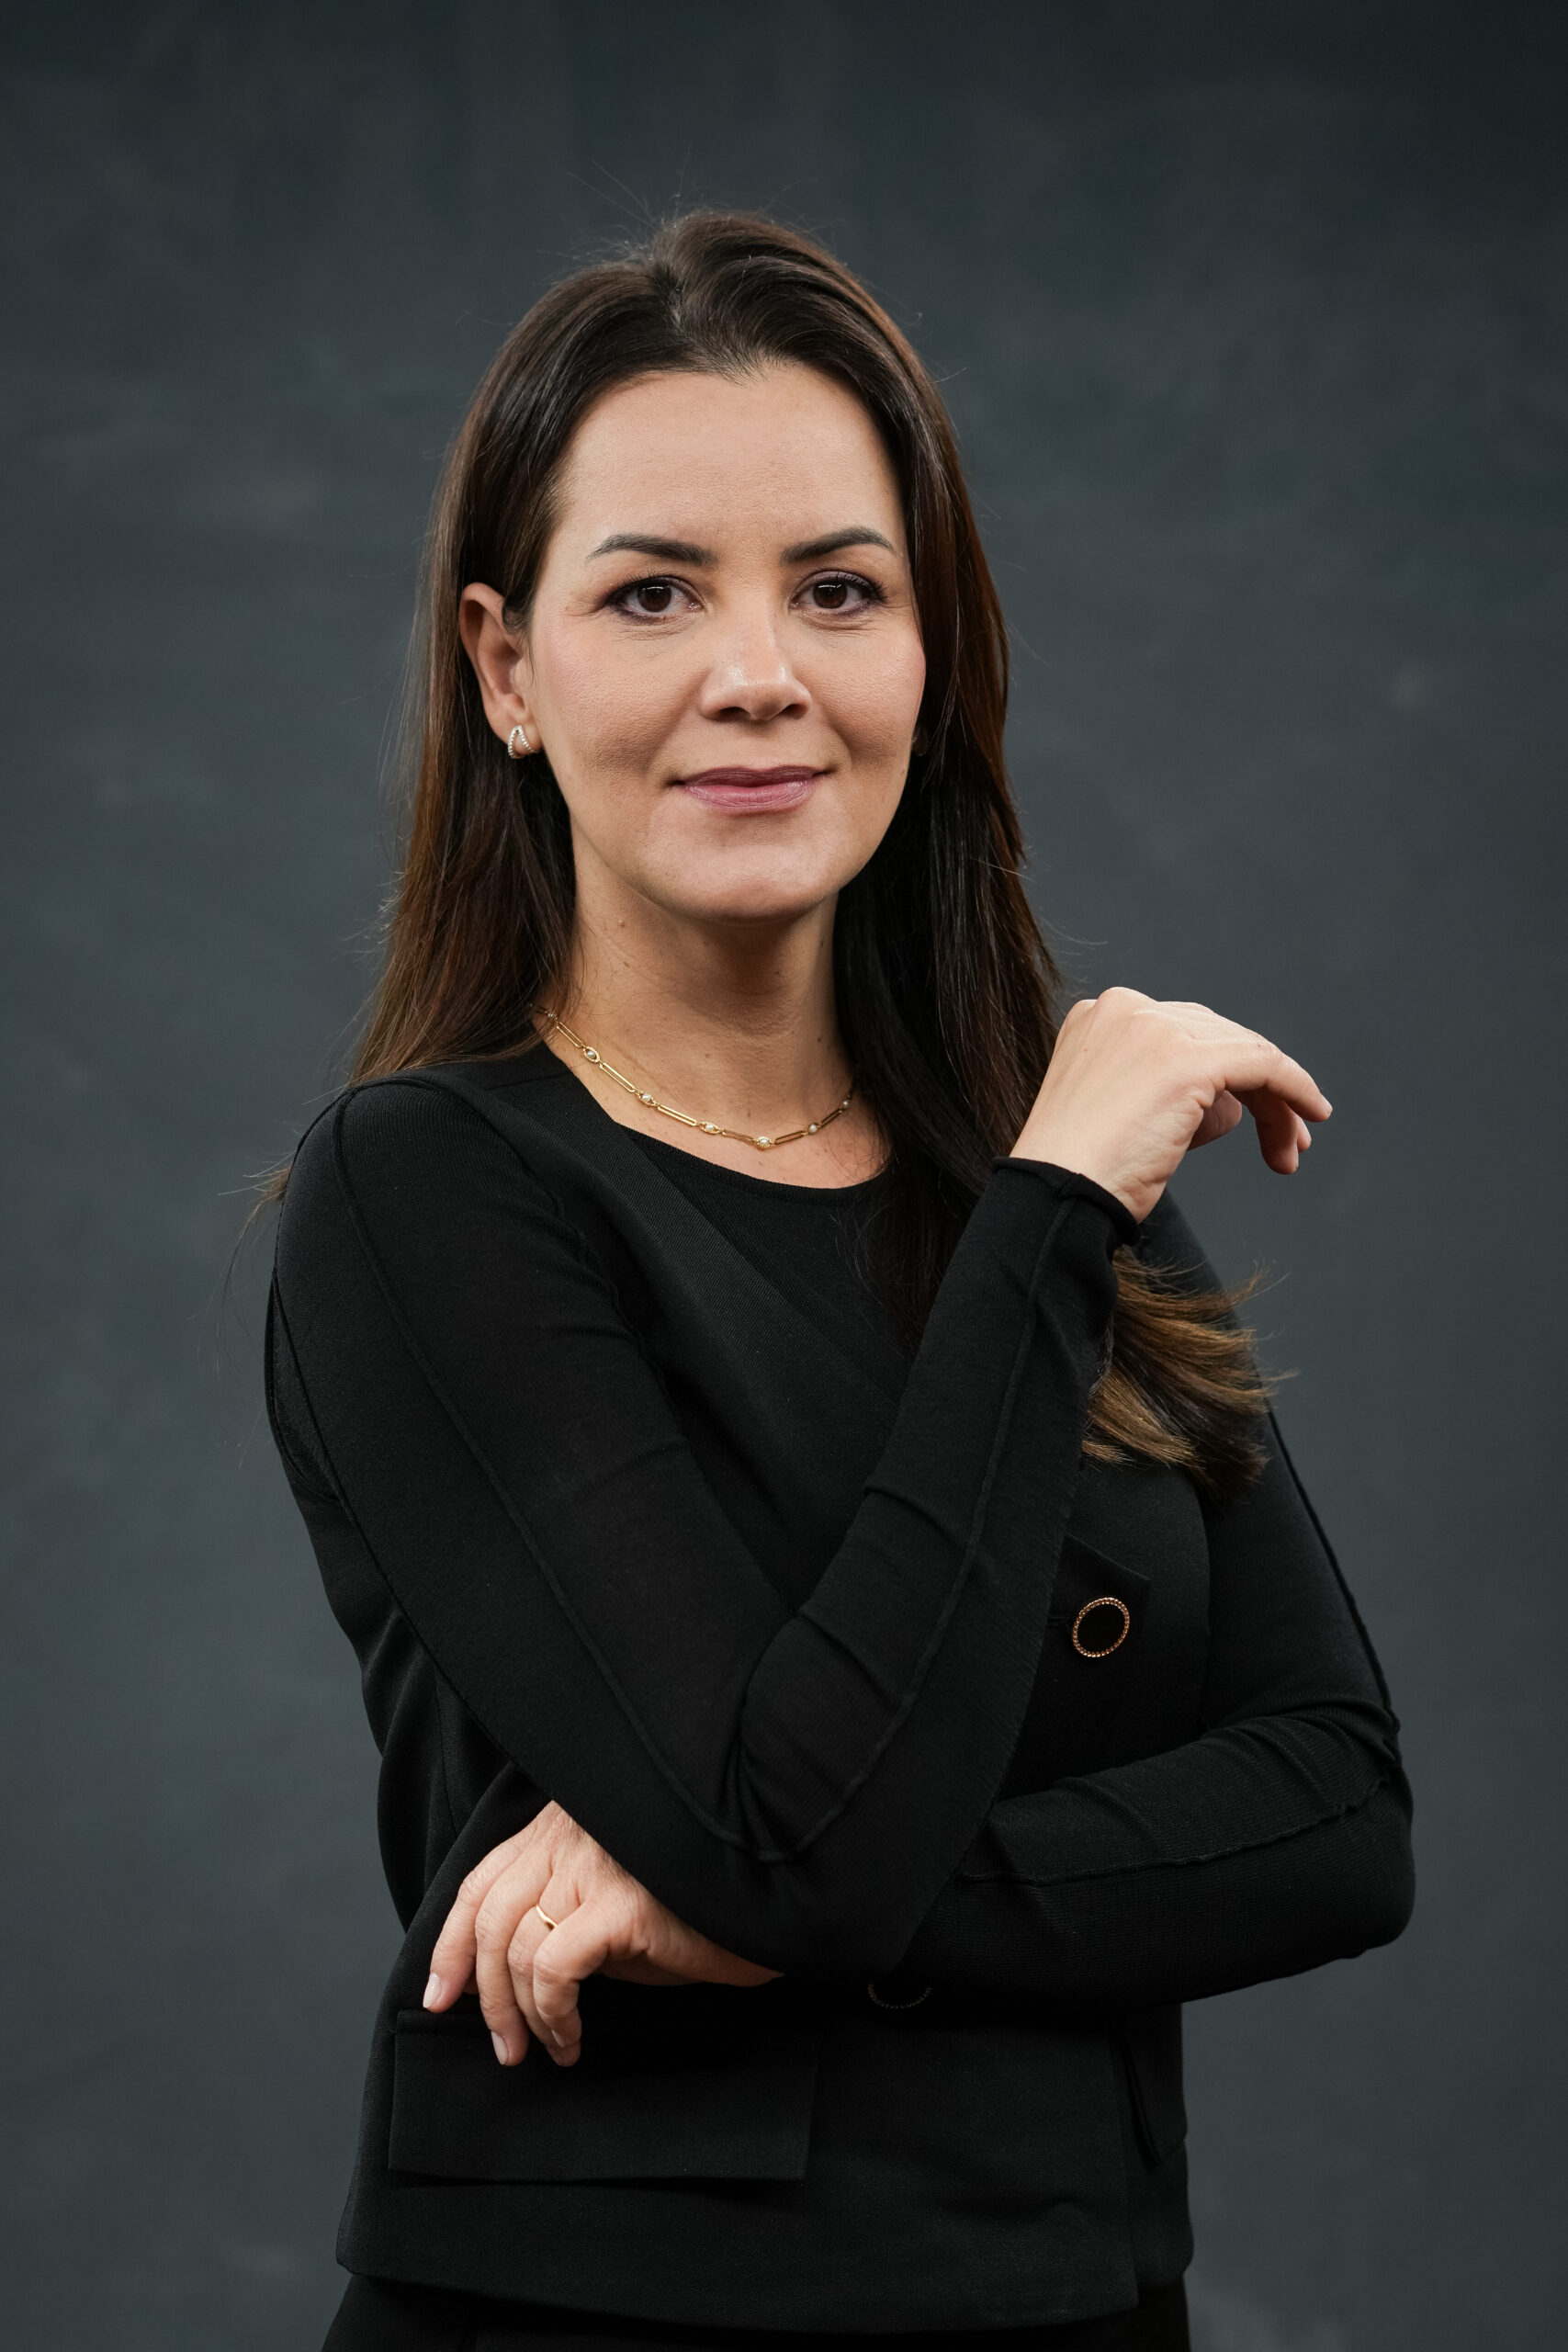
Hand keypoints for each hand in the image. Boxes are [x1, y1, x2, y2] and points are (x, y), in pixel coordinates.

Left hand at [422, 1801, 778, 2068]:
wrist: (770, 1905)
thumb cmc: (697, 1910)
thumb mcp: (615, 1908)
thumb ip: (564, 1918)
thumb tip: (510, 1975)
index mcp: (564, 1825)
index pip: (483, 1880)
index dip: (451, 1941)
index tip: (440, 1995)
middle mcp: (571, 1833)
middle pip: (490, 1914)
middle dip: (481, 1990)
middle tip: (500, 2046)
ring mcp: (594, 1862)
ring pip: (516, 1947)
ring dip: (518, 2013)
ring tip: (540, 2051)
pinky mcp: (620, 1902)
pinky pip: (554, 1968)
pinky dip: (551, 2013)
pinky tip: (570, 2039)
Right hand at [1012, 988, 1331, 1222]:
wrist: (1057, 1195)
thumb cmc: (1080, 1174)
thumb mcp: (1121, 1115)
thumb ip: (1170, 1093)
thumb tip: (1232, 1106)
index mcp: (1099, 1015)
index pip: (1183, 1032)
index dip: (1226, 1074)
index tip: (1251, 1114)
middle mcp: (1125, 1009)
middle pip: (1218, 1038)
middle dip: (1256, 1090)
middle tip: (1287, 1138)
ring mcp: (1155, 1029)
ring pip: (1244, 1052)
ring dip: (1276, 1103)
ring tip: (1290, 1150)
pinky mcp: (1188, 1060)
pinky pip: (1263, 1065)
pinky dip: (1294, 1089)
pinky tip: (1311, 1115)